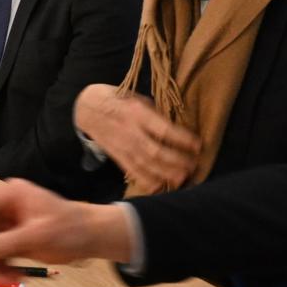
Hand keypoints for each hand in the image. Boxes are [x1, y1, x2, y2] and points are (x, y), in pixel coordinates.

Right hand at [0, 179, 135, 269]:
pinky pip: (0, 252)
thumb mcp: (37, 236)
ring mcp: (11, 223)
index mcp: (12, 195)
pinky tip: (17, 276)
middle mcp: (7, 207)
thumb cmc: (70, 229)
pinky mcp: (15, 237)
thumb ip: (5, 242)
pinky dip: (5, 265)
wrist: (92, 238)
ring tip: (12, 278)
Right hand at [74, 84, 200, 191]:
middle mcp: (130, 132)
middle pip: (156, 152)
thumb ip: (156, 114)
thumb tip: (178, 128)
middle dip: (178, 161)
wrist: (87, 108)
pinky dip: (147, 182)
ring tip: (183, 177)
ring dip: (166, 174)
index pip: (164, 130)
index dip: (183, 139)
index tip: (198, 145)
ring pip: (146, 165)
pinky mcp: (117, 156)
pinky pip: (133, 172)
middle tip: (194, 165)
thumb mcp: (138, 99)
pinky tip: (161, 187)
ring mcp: (122, 146)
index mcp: (137, 113)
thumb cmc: (118, 100)